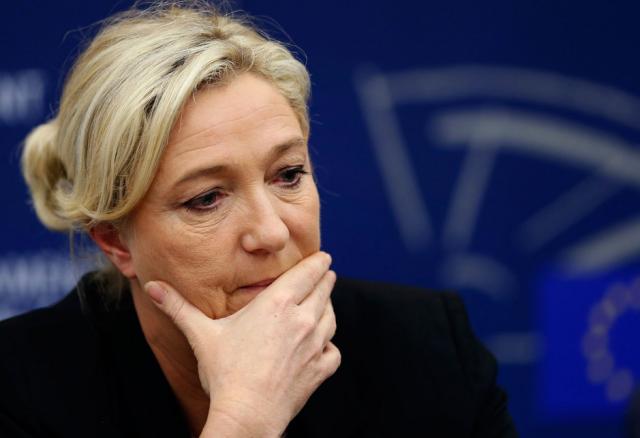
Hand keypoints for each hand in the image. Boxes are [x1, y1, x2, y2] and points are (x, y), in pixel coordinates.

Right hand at [144, 252, 340, 436]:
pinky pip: (333, 352)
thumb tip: (152, 286)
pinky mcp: (320, 370)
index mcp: (278, 304)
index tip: (324, 258)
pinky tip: (322, 346)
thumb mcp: (201, 334)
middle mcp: (302, 320)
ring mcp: (314, 346)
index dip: (319, 263)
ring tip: (323, 304)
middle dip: (325, 280)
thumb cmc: (224, 372)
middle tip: (325, 274)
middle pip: (325, 290)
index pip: (309, 273)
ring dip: (328, 308)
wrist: (247, 414)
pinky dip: (329, 346)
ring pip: (331, 318)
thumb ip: (178, 307)